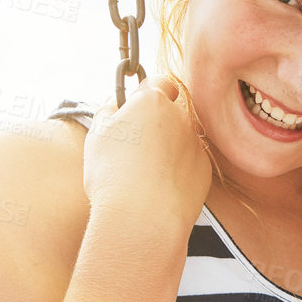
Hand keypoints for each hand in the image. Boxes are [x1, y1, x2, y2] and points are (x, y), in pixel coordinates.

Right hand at [82, 75, 211, 232]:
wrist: (142, 220)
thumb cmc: (113, 175)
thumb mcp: (97, 135)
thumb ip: (109, 111)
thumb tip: (117, 103)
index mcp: (153, 101)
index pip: (159, 81)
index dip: (148, 93)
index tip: (136, 107)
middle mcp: (181, 117)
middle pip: (171, 112)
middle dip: (157, 123)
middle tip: (134, 148)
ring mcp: (196, 144)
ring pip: (181, 138)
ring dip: (168, 148)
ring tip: (145, 173)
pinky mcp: (205, 171)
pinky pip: (190, 163)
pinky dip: (178, 170)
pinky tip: (160, 187)